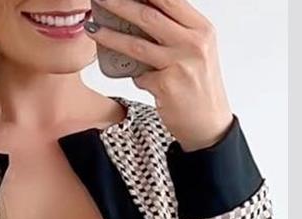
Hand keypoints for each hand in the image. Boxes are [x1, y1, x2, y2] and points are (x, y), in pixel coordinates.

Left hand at [87, 0, 232, 150]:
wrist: (208, 124)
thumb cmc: (199, 86)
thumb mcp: (197, 50)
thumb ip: (177, 30)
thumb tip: (142, 12)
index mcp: (201, 29)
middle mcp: (193, 43)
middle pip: (149, 16)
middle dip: (120, 4)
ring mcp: (179, 65)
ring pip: (136, 45)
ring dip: (110, 36)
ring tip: (92, 29)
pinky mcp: (166, 86)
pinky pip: (140, 76)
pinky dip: (136, 77)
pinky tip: (140, 79)